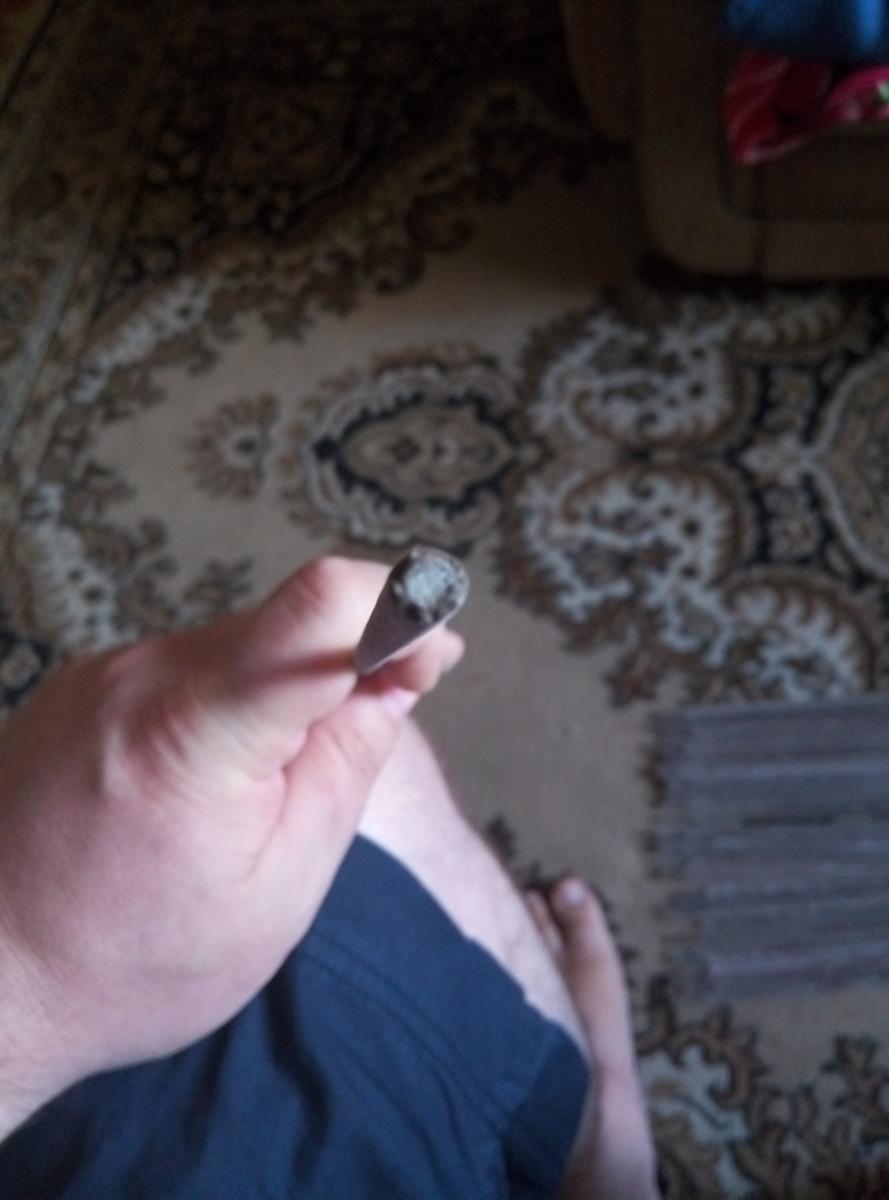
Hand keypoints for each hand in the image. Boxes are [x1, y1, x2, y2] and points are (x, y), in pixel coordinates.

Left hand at [0, 557, 462, 1135]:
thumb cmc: (130, 963)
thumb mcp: (281, 888)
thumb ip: (348, 765)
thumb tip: (396, 677)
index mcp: (195, 727)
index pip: (322, 603)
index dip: (400, 605)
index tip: (434, 650)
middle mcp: (140, 674)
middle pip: (288, 620)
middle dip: (355, 657)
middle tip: (377, 724)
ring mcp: (102, 673)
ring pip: (243, 644)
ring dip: (291, 687)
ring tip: (271, 786)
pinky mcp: (84, 685)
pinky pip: (193, 667)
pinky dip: (236, 700)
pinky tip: (219, 776)